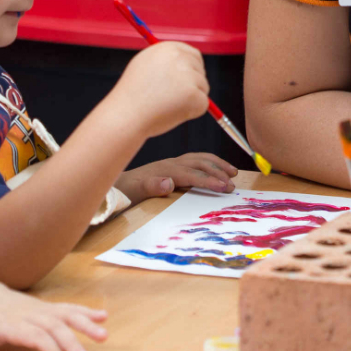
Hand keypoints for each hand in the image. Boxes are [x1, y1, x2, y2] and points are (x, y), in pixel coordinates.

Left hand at [0, 285, 108, 350]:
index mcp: (16, 323)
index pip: (36, 335)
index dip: (49, 347)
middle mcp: (33, 315)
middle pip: (55, 327)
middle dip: (71, 342)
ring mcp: (43, 310)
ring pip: (67, 315)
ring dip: (86, 324)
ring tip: (104, 336)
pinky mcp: (49, 308)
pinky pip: (69, 309)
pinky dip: (86, 312)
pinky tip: (103, 316)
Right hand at [104, 41, 209, 137]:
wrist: (125, 116)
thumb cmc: (131, 96)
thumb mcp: (143, 67)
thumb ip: (165, 62)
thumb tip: (187, 65)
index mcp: (167, 49)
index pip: (193, 54)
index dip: (194, 68)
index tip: (191, 79)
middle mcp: (180, 58)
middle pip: (201, 71)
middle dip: (194, 85)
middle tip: (178, 99)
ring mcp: (189, 76)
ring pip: (202, 89)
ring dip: (191, 100)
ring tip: (166, 107)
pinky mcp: (194, 95)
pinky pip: (202, 105)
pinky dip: (191, 112)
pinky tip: (171, 114)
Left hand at [115, 152, 236, 201]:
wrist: (117, 184)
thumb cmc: (126, 190)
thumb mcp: (135, 192)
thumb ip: (151, 187)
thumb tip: (168, 183)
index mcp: (165, 170)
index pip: (192, 174)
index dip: (208, 180)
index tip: (223, 187)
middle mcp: (171, 163)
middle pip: (200, 163)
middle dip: (218, 173)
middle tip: (233, 186)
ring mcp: (173, 162)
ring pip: (200, 158)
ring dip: (217, 164)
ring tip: (233, 173)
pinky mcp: (173, 164)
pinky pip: (196, 160)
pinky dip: (210, 162)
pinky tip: (217, 167)